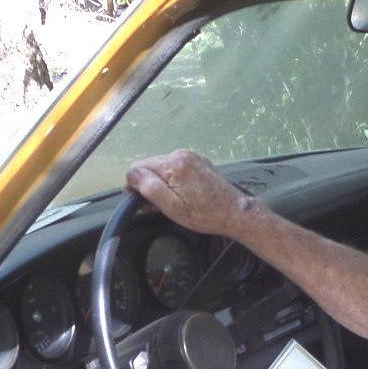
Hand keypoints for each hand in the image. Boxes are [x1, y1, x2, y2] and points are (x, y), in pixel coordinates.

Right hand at [126, 149, 257, 237]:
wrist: (236, 213)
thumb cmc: (204, 214)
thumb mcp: (171, 206)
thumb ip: (149, 187)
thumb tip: (131, 174)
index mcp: (174, 162)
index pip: (138, 166)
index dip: (135, 185)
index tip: (141, 202)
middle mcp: (182, 154)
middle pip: (151, 166)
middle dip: (149, 184)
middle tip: (156, 206)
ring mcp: (193, 157)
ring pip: (164, 168)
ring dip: (162, 184)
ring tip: (170, 203)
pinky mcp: (201, 163)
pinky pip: (178, 169)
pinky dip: (175, 181)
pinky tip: (181, 195)